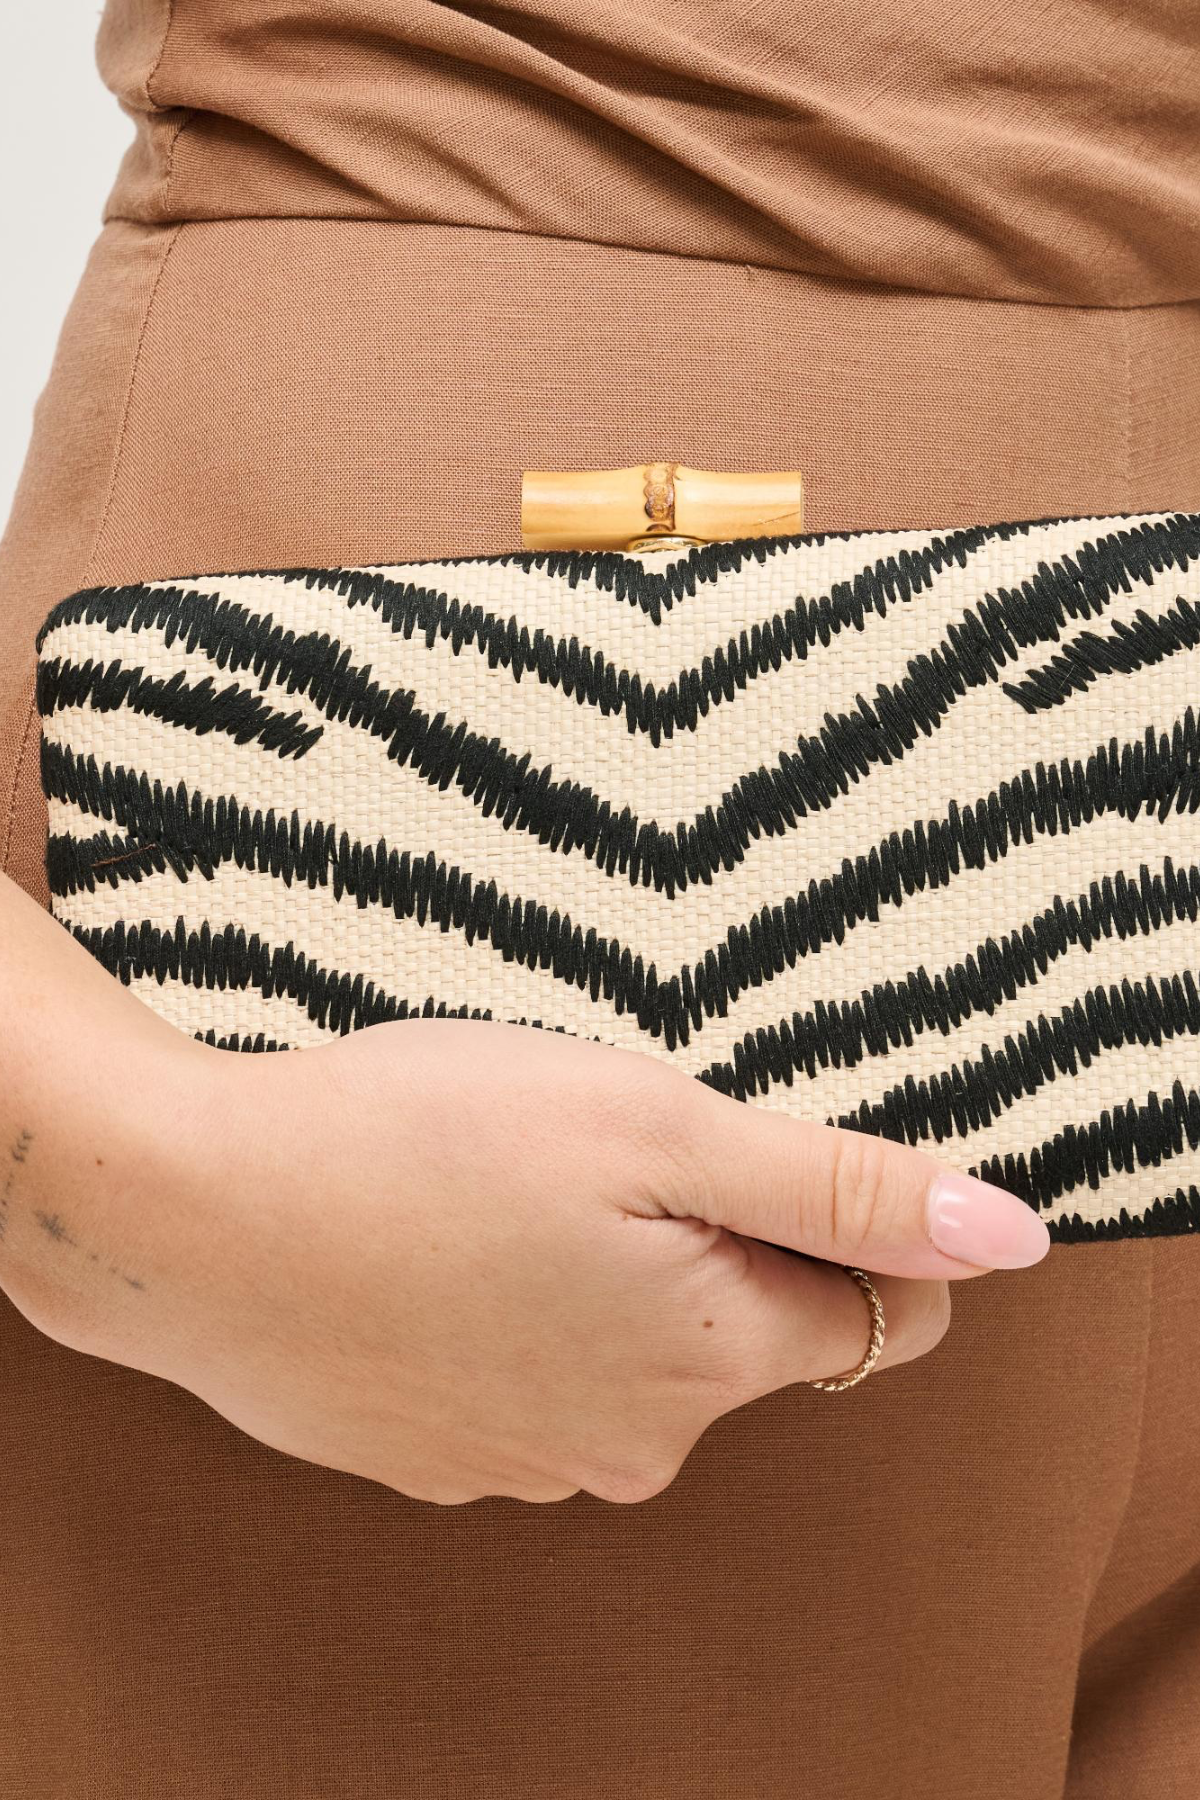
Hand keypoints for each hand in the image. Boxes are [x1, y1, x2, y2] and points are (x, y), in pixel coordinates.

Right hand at [35, 1014, 1048, 1506]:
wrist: (186, 1218)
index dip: (844, 1218)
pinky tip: (437, 1242)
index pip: (881, 1313)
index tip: (751, 1145)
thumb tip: (1006, 1233)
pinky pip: (534, 1377)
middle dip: (716, 1236)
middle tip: (601, 1143)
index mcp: (708, 1356)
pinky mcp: (438, 1451)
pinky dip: (516, 1311)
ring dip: (608, 1272)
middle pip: (750, 1331)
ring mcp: (526, 1462)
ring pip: (636, 1355)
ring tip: (504, 1184)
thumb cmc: (416, 1145)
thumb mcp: (653, 1125)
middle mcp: (634, 1442)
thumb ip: (838, 1187)